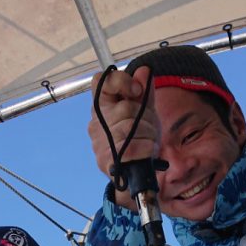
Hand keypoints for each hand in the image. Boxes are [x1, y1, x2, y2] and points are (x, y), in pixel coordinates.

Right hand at [88, 66, 159, 208]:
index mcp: (102, 107)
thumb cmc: (137, 140)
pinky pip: (132, 148)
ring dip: (149, 134)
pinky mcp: (106, 162)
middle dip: (145, 117)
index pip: (101, 82)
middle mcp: (96, 124)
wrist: (133, 175)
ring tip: (149, 141)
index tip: (137, 91)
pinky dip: (147, 148)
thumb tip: (145, 71)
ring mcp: (99, 143)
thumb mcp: (144, 114)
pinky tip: (148, 152)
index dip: (121, 81)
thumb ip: (145, 93)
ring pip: (131, 128)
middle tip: (149, 127)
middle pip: (126, 108)